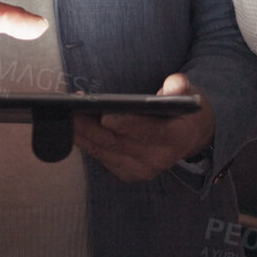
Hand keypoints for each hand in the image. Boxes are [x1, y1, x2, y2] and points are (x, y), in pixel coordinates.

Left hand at [72, 74, 215, 181]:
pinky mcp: (128, 173)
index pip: (149, 132)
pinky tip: (73, 126)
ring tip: (65, 114)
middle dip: (91, 125)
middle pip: (117, 142)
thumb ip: (182, 87)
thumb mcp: (191, 94)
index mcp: (176, 139)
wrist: (190, 137)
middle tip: (71, 108)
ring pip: (104, 151)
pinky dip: (86, 141)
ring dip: (82, 133)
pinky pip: (101, 157)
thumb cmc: (184, 110)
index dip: (126, 124)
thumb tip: (174, 83)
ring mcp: (142, 170)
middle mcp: (158, 159)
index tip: (105, 114)